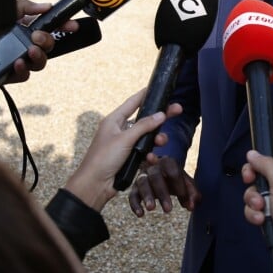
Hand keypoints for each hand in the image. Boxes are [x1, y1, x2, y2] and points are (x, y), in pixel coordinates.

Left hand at [0, 0, 78, 87]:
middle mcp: (22, 44)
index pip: (49, 27)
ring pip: (40, 63)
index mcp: (23, 28)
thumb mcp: (3, 10)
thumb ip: (25, 6)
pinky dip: (23, 69)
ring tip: (31, 50)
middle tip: (37, 36)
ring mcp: (16, 60)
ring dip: (40, 56)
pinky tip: (17, 62)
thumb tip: (46, 6)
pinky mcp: (8, 75)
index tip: (71, 25)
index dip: (63, 26)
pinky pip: (24, 75)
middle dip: (48, 40)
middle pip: (49, 46)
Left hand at [63, 89, 181, 211]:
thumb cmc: (104, 158)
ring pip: (146, 137)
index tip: (158, 87)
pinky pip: (144, 152)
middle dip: (160, 117)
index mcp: (114, 120)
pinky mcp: (129, 158)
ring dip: (156, 139)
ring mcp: (125, 144)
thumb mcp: (124, 139)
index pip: (133, 102)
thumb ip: (143, 126)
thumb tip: (161, 114)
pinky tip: (151, 159)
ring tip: (161, 142)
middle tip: (177, 110)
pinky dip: (149, 155)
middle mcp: (120, 129)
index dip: (145, 94)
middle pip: (144, 119)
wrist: (95, 185)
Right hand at [128, 155, 200, 216]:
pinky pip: (132, 194)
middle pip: (155, 175)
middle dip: (161, 192)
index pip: (172, 169)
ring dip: (147, 195)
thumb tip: (192, 205)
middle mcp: (153, 167)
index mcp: (167, 162)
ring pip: (142, 182)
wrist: (163, 174)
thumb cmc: (175, 180)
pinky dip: (134, 204)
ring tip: (151, 209)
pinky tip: (140, 214)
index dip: (179, 185)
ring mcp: (142, 176)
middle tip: (169, 209)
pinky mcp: (135, 187)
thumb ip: (192, 192)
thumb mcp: (186, 183)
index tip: (185, 200)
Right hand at [241, 141, 272, 272]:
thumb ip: (266, 164)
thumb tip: (252, 153)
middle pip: (259, 170)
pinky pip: (252, 207)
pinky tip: (260, 219)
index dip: (265, 146)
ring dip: (252, 199)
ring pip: (253, 190)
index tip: (251, 147)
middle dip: (251, 176)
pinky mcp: (266, 214)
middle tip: (249, 179)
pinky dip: (253, 213)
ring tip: (259, 208)